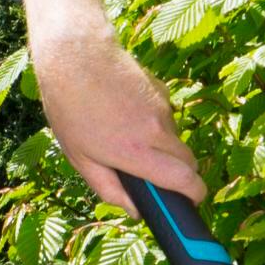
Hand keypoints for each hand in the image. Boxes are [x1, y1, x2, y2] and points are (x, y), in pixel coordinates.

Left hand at [36, 21, 206, 214]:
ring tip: (127, 137)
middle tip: (158, 178)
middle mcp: (155, 130)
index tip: (192, 201)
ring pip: (175, 139)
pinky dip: (155, 124)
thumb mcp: (80, 158)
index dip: (194, 194)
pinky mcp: (162, 91)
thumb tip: (135, 210)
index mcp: (135, 152)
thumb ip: (109, 189)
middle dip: (182, 175)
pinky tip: (127, 114)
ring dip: (163, 147)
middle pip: (189, 162)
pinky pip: (166, 118)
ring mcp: (162, 108)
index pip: (185, 179)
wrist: (76, 54)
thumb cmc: (70, 109)